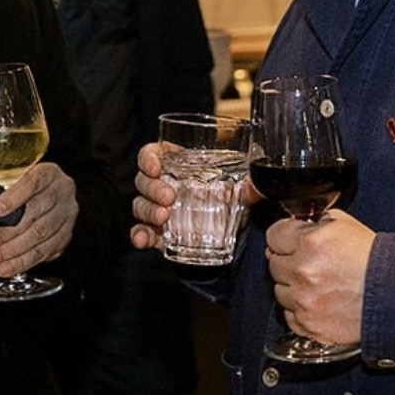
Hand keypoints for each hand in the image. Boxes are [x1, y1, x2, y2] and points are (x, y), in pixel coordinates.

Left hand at [0, 162, 76, 276]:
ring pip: (43, 236)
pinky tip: (12, 265)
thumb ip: (1, 187)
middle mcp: (62, 192)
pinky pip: (47, 251)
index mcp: (48, 173)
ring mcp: (67, 214)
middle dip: (11, 232)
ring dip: (17, 252)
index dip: (14, 198)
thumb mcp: (15, 177)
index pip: (33, 182)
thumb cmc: (25, 185)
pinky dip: (27, 261)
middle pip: (37, 214)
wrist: (48, 191)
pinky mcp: (66, 233)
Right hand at [129, 141, 259, 250]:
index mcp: (178, 165)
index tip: (156, 167)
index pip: (153, 153)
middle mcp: (163, 185)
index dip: (149, 158)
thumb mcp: (240, 189)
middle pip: (144, 180)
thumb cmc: (229, 200)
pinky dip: (139, 235)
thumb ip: (249, 186)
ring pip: (140, 205)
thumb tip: (256, 183)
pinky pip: (141, 231)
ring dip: (148, 210)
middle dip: (153, 187)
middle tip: (169, 196)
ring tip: (163, 217)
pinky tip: (143, 240)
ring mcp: (158, 209)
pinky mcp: (157, 233)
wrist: (231, 236)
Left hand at [265, 209, 374, 346]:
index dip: (283, 236)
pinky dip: (299, 310)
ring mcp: (305, 302)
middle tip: (308, 262)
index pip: (274, 235)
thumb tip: (298, 225)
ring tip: (317, 284)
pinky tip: (318, 302)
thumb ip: (316, 222)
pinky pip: (290, 316)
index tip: (289, 240)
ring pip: (279, 291)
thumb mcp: (346, 225)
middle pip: (273, 263)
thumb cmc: (376, 261)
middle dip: (288, 261)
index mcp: (310, 243)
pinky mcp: (310, 325)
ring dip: (293, 287)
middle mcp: (303, 272)